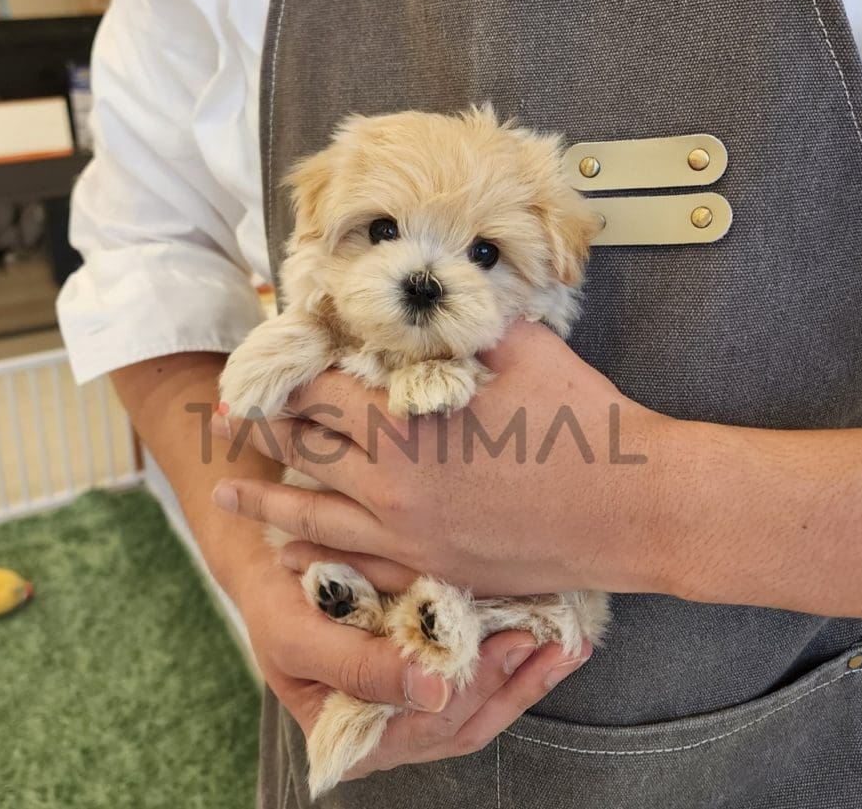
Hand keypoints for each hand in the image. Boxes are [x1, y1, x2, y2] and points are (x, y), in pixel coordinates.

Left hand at [213, 320, 668, 596]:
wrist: (636, 509)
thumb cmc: (585, 419)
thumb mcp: (520, 345)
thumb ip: (460, 321)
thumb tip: (426, 296)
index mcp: (406, 422)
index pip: (315, 390)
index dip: (280, 372)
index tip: (259, 360)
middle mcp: (392, 483)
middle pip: (303, 450)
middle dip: (261, 428)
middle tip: (225, 417)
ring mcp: (409, 533)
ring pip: (315, 513)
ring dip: (267, 497)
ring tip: (226, 491)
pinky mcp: (433, 566)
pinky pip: (355, 562)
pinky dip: (314, 553)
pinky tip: (290, 553)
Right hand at [227, 543, 591, 781]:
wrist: (272, 564)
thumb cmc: (276, 603)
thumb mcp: (298, 636)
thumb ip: (357, 668)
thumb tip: (431, 693)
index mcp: (356, 737)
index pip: (427, 730)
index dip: (472, 691)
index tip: (509, 646)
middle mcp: (393, 728)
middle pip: (465, 722)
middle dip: (512, 683)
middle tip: (552, 638)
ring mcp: (417, 699)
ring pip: (483, 706)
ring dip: (528, 676)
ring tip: (570, 642)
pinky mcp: (434, 667)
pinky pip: (481, 674)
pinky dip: (518, 657)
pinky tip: (553, 634)